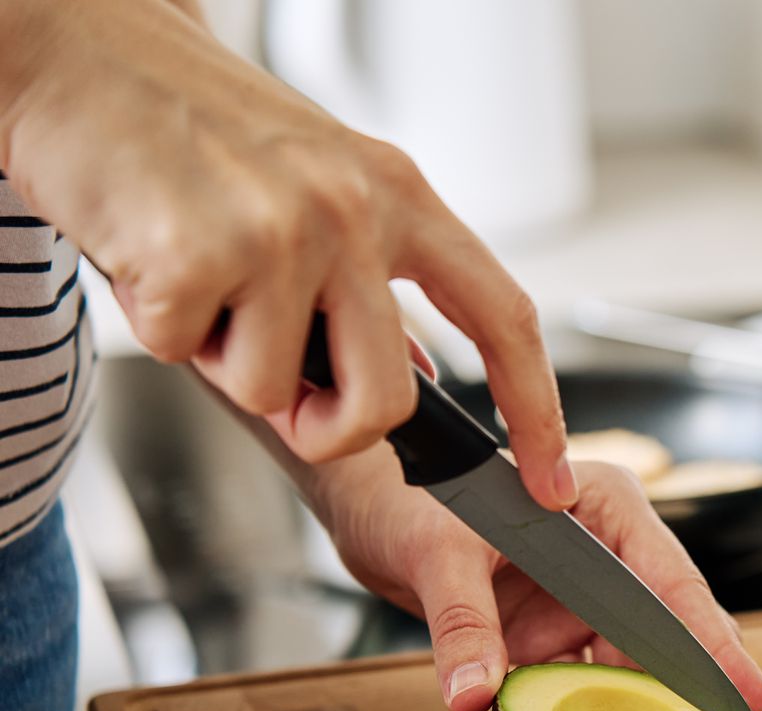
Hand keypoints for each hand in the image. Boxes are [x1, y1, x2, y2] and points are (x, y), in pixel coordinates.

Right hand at [0, 0, 573, 507]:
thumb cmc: (197, 128)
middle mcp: (355, 211)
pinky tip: (151, 255)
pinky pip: (187, 356)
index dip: (537, 409)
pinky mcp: (198, 254)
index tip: (549, 475)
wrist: (81, 53)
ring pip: (277, 391)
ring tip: (198, 272)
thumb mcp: (323, 187)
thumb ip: (372, 282)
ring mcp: (281, 232)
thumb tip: (415, 379)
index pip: (505, 317)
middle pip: (391, 399)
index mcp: (400, 196)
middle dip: (333, 427)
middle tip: (285, 391)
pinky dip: (160, 327)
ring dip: (226, 357)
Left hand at [306, 450, 761, 710]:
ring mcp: (579, 599)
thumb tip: (474, 701)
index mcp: (609, 508)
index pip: (679, 592)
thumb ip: (462, 623)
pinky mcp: (546, 633)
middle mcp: (608, 555)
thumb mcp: (439, 553)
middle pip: (661, 643)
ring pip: (613, 678)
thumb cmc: (415, 498)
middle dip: (677, 707)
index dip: (724, 658)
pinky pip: (560, 691)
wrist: (371, 507)